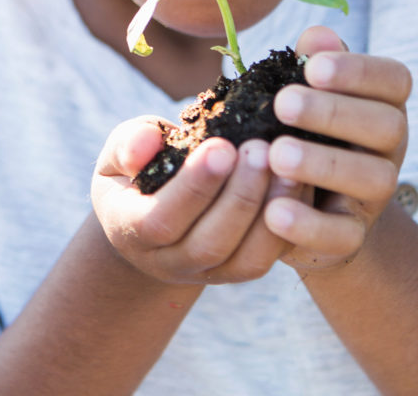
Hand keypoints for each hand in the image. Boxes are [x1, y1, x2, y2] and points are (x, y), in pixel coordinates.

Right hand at [91, 116, 302, 285]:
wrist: (152, 213)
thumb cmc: (139, 168)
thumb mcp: (121, 151)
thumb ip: (129, 144)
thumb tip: (143, 147)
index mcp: (131, 230)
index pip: (160, 220)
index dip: (194, 187)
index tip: (222, 147)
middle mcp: (168, 262)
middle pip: (209, 244)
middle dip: (240, 195)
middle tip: (261, 149)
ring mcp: (207, 272)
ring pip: (245, 259)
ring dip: (269, 211)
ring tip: (286, 164)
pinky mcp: (238, 270)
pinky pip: (267, 257)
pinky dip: (288, 222)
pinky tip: (297, 181)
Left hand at [263, 26, 410, 273]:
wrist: (305, 204)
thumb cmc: (304, 127)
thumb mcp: (307, 92)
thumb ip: (313, 63)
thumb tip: (318, 37)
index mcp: (382, 103)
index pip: (393, 79)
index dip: (359, 71)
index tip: (312, 68)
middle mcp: (390, 147)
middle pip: (386, 126)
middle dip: (335, 113)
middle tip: (283, 105)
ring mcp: (375, 195)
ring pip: (372, 179)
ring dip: (324, 164)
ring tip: (276, 155)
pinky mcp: (352, 237)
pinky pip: (343, 235)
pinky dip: (309, 225)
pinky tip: (273, 211)